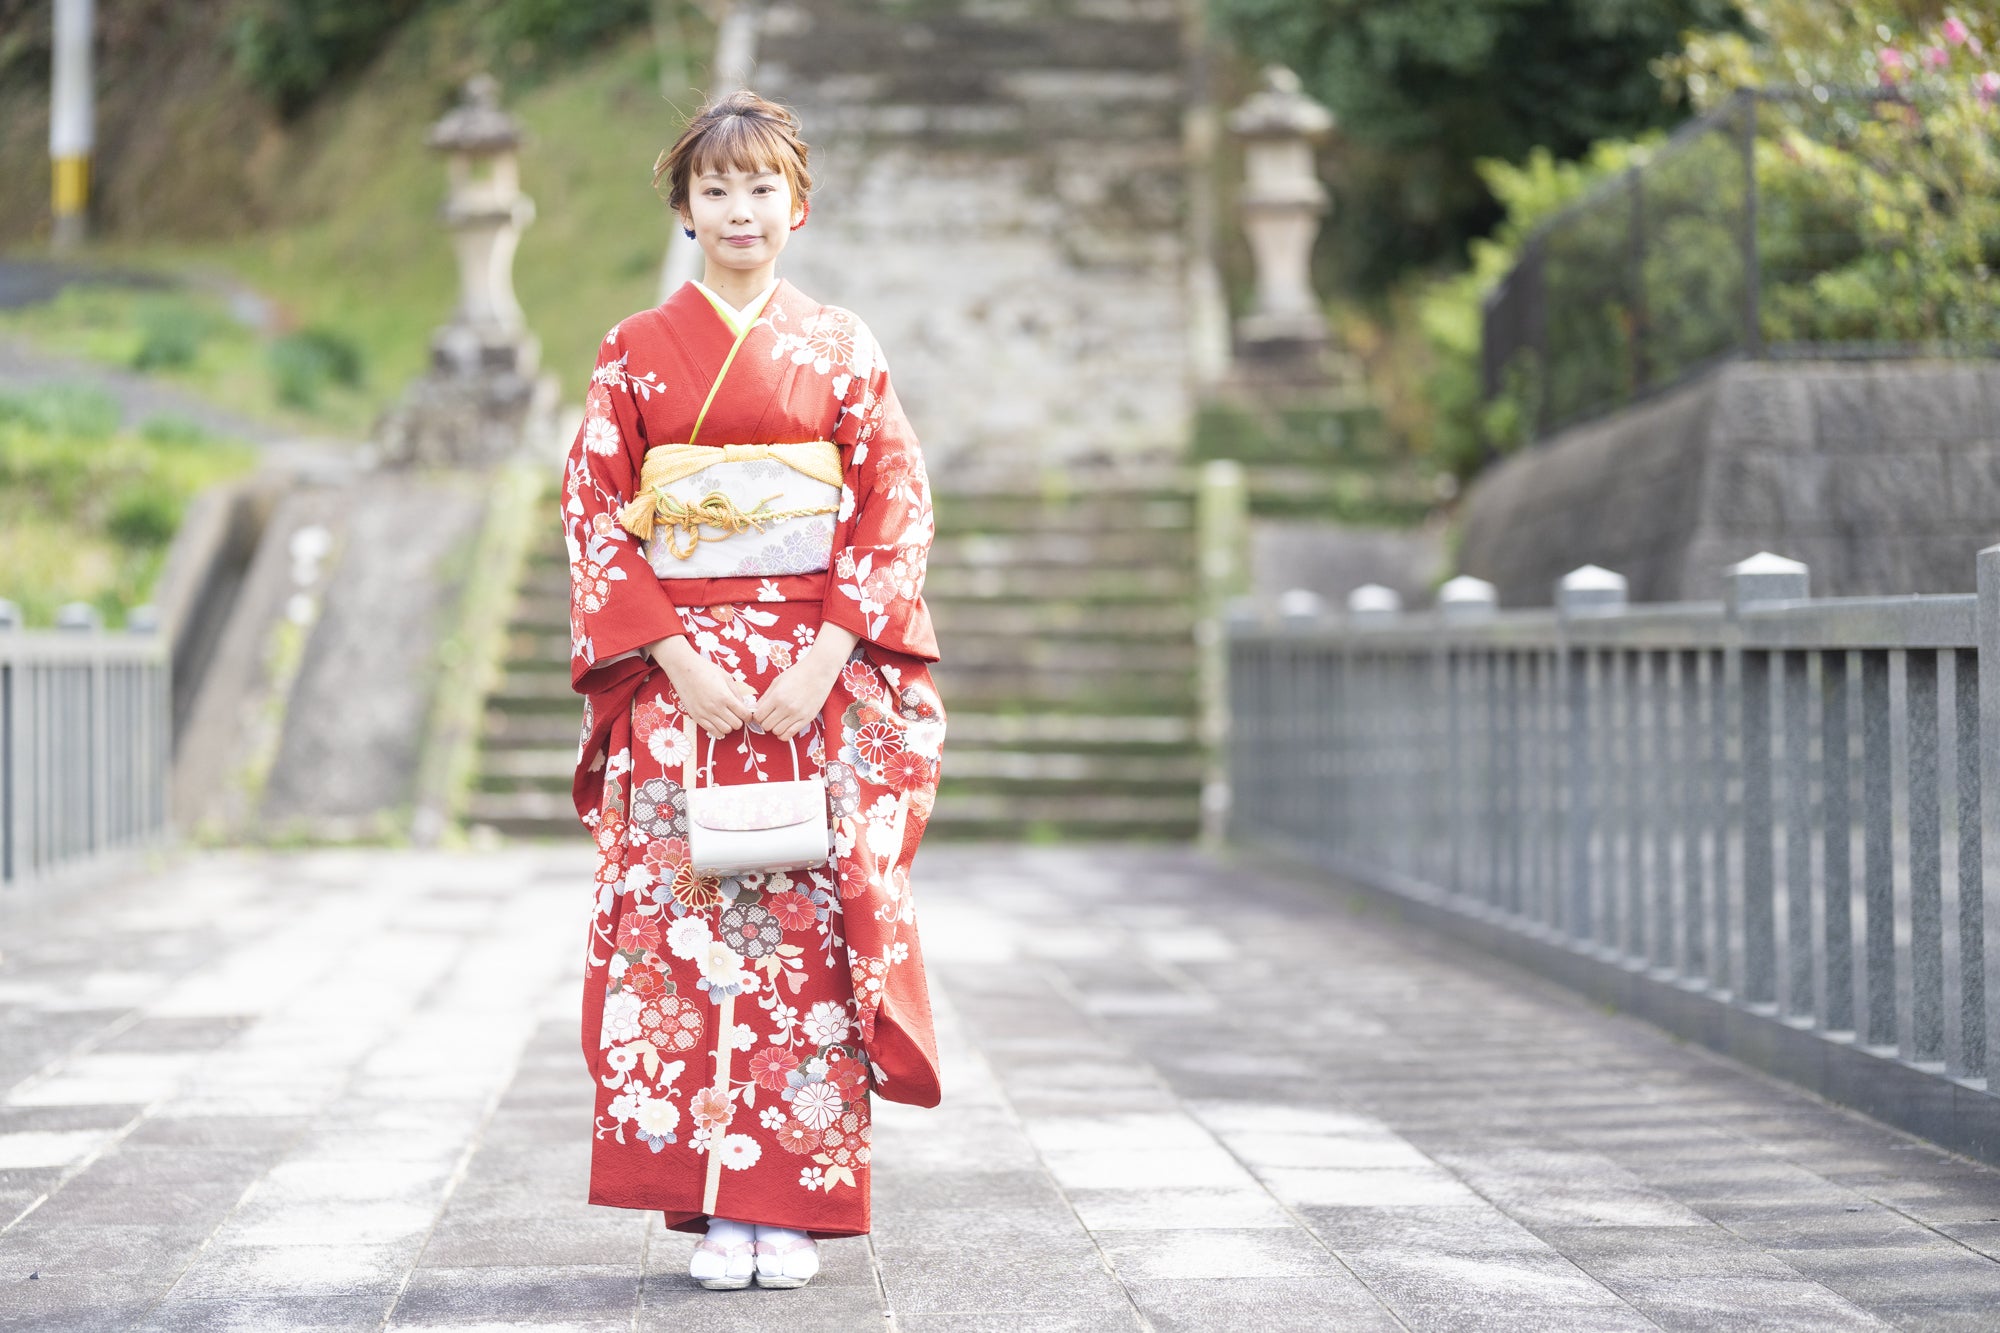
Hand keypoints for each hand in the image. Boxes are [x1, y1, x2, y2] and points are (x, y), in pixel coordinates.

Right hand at [650, 636, 756, 737]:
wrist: (683, 669)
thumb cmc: (705, 670)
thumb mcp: (726, 677)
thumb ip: (736, 693)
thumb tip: (743, 705)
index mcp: (725, 696)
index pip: (744, 715)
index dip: (748, 716)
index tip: (747, 715)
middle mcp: (716, 707)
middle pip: (736, 725)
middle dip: (739, 721)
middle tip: (736, 715)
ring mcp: (705, 714)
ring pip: (725, 731)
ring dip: (729, 726)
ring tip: (726, 718)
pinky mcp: (696, 717)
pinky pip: (711, 732)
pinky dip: (718, 730)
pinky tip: (718, 722)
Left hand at [754, 624, 860, 740]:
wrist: (819, 672)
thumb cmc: (798, 673)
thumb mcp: (777, 681)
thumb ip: (765, 697)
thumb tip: (755, 710)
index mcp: (777, 696)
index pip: (758, 716)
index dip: (757, 716)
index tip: (761, 713)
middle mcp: (786, 707)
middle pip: (766, 726)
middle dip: (765, 722)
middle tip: (770, 716)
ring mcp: (797, 714)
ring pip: (777, 732)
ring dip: (775, 728)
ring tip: (779, 720)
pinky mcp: (807, 719)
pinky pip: (790, 734)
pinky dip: (784, 734)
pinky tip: (785, 726)